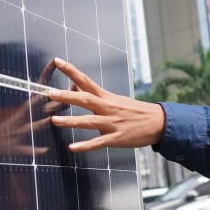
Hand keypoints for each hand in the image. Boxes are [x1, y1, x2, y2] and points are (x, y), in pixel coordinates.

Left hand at [47, 57, 166, 150]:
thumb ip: (95, 96)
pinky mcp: (117, 138)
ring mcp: (113, 123)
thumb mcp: (116, 100)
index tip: (58, 61)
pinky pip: (99, 142)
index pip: (86, 81)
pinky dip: (85, 145)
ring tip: (54, 120)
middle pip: (85, 100)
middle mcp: (108, 108)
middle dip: (67, 97)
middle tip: (50, 93)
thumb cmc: (135, 111)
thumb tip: (77, 87)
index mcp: (107, 97)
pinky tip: (72, 147)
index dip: (71, 71)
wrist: (159, 123)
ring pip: (89, 121)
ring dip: (71, 121)